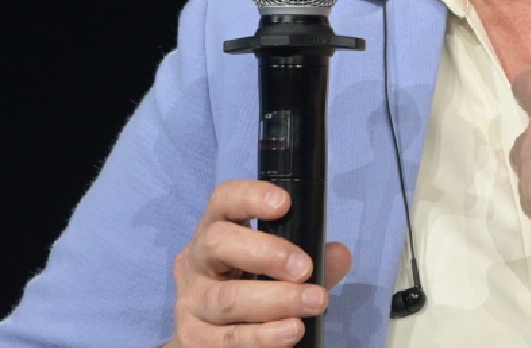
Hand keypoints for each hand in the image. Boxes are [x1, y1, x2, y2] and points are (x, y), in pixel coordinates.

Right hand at [169, 180, 353, 347]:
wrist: (203, 336)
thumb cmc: (244, 288)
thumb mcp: (271, 267)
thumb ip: (308, 258)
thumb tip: (339, 254)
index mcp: (215, 230)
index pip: (223, 200)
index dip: (250, 196)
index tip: (284, 204)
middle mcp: (196, 262)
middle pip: (218, 243)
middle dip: (266, 253)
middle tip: (304, 268)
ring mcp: (190, 302)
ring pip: (228, 298)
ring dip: (277, 301)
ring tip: (313, 302)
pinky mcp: (194, 340)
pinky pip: (230, 339)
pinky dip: (265, 336)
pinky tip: (291, 330)